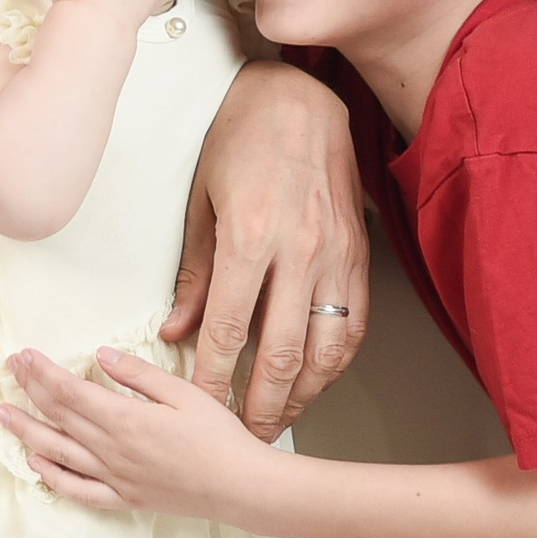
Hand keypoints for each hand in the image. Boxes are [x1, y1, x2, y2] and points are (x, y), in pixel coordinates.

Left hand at [0, 347, 267, 520]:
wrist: (240, 486)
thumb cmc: (218, 436)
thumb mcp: (183, 392)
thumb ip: (138, 374)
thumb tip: (100, 354)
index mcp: (124, 419)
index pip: (69, 390)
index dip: (42, 372)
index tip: (24, 354)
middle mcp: (110, 450)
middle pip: (58, 416)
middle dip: (29, 389)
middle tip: (9, 369)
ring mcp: (113, 477)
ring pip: (58, 452)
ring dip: (26, 431)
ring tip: (2, 414)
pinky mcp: (122, 498)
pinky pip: (78, 490)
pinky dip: (52, 477)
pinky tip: (35, 463)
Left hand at [163, 60, 368, 439]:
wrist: (299, 101)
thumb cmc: (240, 142)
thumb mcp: (199, 202)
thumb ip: (193, 274)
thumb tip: (176, 330)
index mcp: (248, 237)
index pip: (227, 331)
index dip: (213, 379)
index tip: (200, 410)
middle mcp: (299, 252)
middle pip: (280, 353)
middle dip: (261, 404)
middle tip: (244, 437)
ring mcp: (337, 256)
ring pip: (325, 348)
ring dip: (304, 394)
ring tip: (282, 420)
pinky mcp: (360, 256)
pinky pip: (354, 324)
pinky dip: (335, 361)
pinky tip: (316, 380)